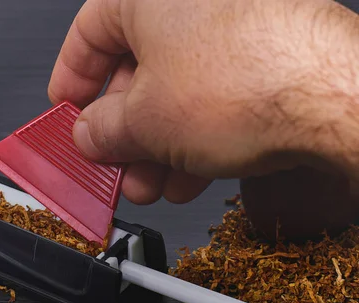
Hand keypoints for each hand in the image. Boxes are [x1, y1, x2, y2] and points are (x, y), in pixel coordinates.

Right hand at [48, 0, 358, 204]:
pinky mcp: (263, 50)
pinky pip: (213, 93)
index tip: (67, 115)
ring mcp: (231, 22)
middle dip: (120, 131)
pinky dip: (195, 135)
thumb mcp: (144, 121)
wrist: (336, 95)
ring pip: (175, 88)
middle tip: (113, 164)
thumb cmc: (249, 83)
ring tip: (152, 182)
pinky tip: (190, 172)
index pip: (87, 36)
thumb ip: (101, 129)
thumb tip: (89, 134)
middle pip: (134, 69)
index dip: (71, 84)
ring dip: (157, 145)